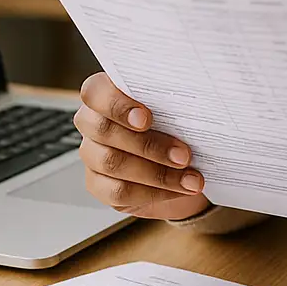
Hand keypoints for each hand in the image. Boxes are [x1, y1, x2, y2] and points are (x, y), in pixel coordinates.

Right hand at [74, 73, 209, 221]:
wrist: (184, 162)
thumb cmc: (178, 126)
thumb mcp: (180, 108)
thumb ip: (175, 101)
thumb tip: (194, 102)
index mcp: (107, 93)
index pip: (95, 92)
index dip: (117, 105)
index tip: (147, 118)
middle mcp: (93, 122)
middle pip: (103, 130)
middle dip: (149, 145)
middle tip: (184, 155)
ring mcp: (92, 154)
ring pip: (112, 163)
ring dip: (158, 173)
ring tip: (191, 179)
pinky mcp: (98, 184)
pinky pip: (118, 191)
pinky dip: (153, 192)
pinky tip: (178, 190)